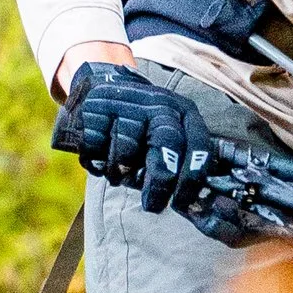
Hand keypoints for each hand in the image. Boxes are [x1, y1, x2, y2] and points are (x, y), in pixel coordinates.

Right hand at [51, 58, 220, 216]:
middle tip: (152, 205)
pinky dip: (94, 161)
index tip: (183, 204)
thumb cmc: (139, 127)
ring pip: (126, 151)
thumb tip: (188, 205)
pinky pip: (95, 147)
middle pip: (167, 144)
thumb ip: (177, 162)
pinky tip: (98, 156)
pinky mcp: (95, 108)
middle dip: (161, 181)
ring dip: (119, 173)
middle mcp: (158, 103)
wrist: (100, 87)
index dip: (192, 179)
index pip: (198, 145)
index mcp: (182, 111)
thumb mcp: (165, 136)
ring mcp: (126, 103)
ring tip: (117, 173)